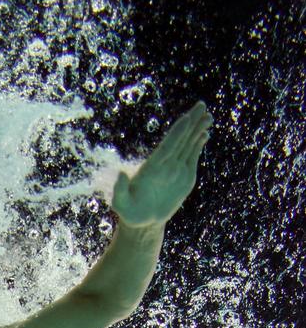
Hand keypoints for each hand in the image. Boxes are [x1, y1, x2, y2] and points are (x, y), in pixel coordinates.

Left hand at [112, 101, 212, 227]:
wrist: (143, 222)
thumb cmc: (130, 213)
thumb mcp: (121, 204)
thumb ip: (120, 190)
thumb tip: (120, 173)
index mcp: (151, 168)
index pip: (167, 147)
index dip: (177, 134)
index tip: (186, 119)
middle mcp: (164, 165)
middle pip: (180, 140)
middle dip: (191, 123)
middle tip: (201, 105)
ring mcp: (175, 169)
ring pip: (188, 145)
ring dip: (197, 130)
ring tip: (208, 116)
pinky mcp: (184, 176)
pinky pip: (192, 157)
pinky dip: (198, 145)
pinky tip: (204, 134)